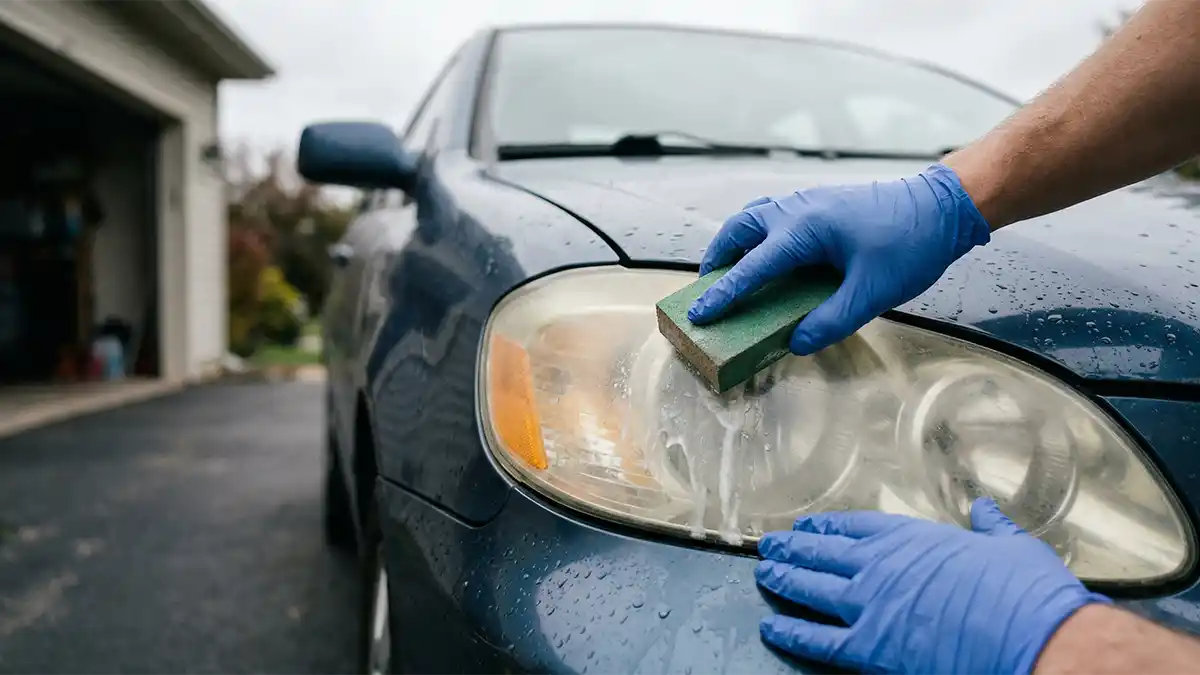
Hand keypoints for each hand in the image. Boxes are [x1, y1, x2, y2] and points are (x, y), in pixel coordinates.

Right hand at [688, 164, 990, 354]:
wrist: (942, 206)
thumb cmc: (911, 245)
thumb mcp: (873, 292)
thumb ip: (832, 320)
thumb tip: (798, 342)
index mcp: (805, 230)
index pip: (753, 267)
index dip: (725, 294)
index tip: (701, 314)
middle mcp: (798, 209)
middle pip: (739, 229)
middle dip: (717, 258)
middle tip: (707, 289)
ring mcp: (808, 201)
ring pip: (753, 217)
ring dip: (734, 243)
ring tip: (728, 271)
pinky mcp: (820, 203)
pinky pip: (772, 214)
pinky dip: (756, 234)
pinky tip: (766, 254)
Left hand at [755, 498, 1109, 673]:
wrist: (1030, 635)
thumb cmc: (1024, 591)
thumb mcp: (1009, 545)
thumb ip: (989, 527)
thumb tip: (985, 510)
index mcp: (909, 539)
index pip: (854, 527)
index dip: (826, 528)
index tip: (808, 528)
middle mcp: (879, 566)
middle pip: (822, 554)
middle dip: (793, 550)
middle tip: (770, 547)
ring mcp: (868, 606)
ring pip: (811, 590)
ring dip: (784, 582)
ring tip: (764, 575)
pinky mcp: (869, 647)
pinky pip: (818, 639)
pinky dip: (791, 633)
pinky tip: (772, 628)